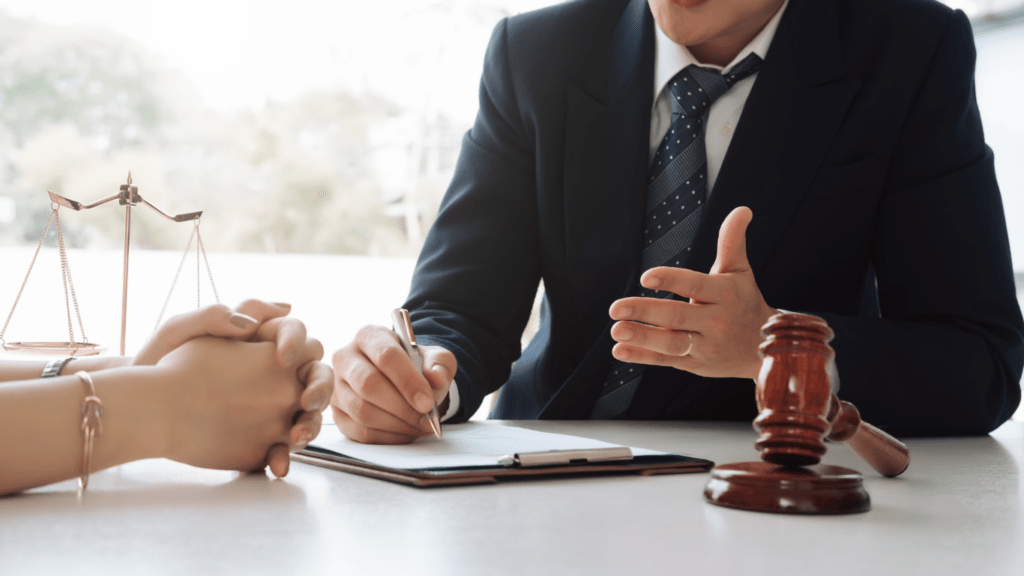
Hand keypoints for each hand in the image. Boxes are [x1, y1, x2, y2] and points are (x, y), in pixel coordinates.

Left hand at [135, 301, 331, 475]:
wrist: (142, 407)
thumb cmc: (159, 361)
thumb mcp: (181, 331)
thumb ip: (215, 316)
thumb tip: (253, 324)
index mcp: (259, 340)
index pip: (295, 332)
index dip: (296, 342)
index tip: (281, 358)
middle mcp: (273, 373)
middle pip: (314, 374)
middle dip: (320, 387)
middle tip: (306, 401)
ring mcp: (271, 407)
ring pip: (307, 413)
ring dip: (311, 424)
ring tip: (296, 437)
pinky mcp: (261, 437)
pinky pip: (282, 445)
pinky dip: (285, 456)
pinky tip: (277, 464)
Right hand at [330, 325, 455, 443]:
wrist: (403, 382)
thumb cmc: (416, 367)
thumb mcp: (435, 359)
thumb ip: (439, 365)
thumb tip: (436, 379)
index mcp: (370, 336)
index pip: (386, 356)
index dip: (408, 381)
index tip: (428, 402)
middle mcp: (346, 358)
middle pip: (368, 384)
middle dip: (402, 406)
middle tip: (426, 419)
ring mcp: (337, 387)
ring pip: (362, 411)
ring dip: (397, 424)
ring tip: (420, 425)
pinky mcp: (338, 414)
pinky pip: (360, 431)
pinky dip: (388, 436)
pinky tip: (406, 432)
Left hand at [608, 206, 778, 379]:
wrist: (764, 348)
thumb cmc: (744, 301)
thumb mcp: (739, 271)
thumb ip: (732, 241)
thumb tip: (742, 209)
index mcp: (724, 294)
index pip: (695, 285)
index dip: (671, 280)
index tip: (646, 277)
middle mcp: (715, 322)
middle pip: (677, 317)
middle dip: (645, 312)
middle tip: (615, 308)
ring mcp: (704, 346)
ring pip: (671, 344)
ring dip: (642, 338)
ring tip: (616, 330)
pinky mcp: (694, 364)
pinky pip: (665, 360)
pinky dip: (642, 357)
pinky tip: (619, 350)